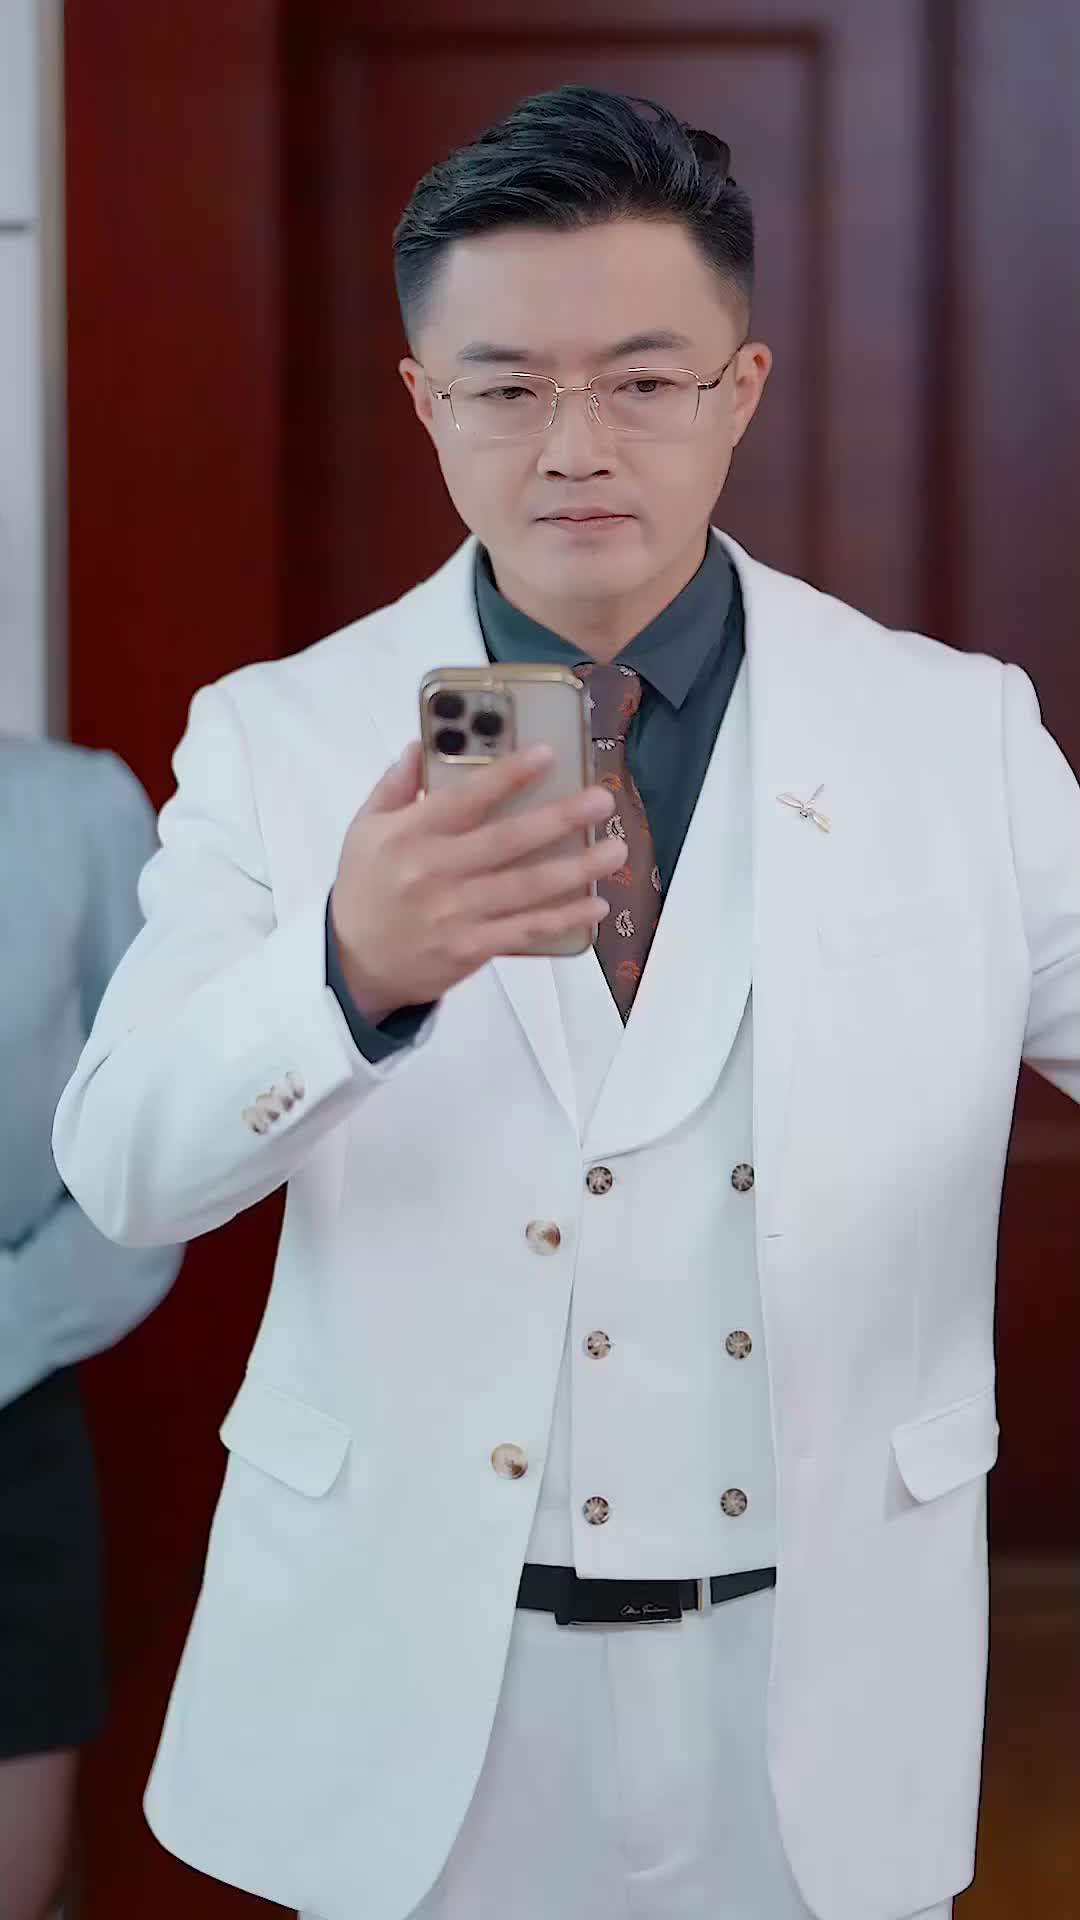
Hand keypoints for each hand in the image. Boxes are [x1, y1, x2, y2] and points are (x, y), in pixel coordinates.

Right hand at [329, 740, 625, 1020]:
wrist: (354, 962)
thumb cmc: (365, 887)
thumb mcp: (364, 829)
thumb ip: (394, 786)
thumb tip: (419, 744)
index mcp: (410, 834)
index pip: (465, 798)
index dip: (508, 775)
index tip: (548, 754)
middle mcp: (435, 872)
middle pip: (507, 840)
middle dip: (560, 818)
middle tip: (602, 801)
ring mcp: (456, 913)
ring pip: (525, 888)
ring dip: (576, 868)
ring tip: (615, 850)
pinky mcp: (471, 948)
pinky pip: (524, 931)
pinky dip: (561, 919)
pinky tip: (593, 904)